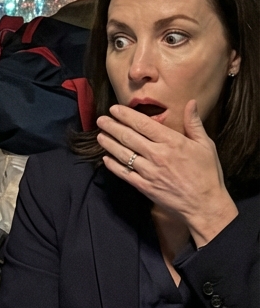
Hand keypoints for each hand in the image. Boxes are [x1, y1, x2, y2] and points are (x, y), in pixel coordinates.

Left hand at [97, 101, 237, 245]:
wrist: (204, 204)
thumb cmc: (207, 174)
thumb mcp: (205, 145)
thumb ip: (194, 123)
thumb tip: (191, 102)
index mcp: (171, 142)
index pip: (143, 124)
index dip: (126, 115)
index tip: (114, 109)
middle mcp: (157, 155)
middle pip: (128, 137)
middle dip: (112, 126)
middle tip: (100, 120)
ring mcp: (148, 172)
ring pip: (123, 154)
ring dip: (109, 143)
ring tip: (100, 135)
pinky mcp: (144, 187)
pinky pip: (124, 174)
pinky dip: (113, 166)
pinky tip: (106, 158)